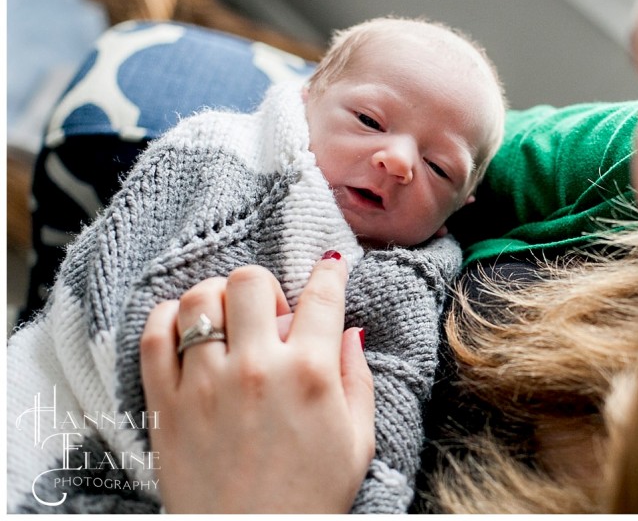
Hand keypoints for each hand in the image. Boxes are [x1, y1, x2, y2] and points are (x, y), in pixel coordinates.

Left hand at [140, 256, 374, 512]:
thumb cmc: (308, 499)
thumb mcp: (357, 443)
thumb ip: (358, 381)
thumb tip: (350, 332)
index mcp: (310, 374)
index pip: (322, 295)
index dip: (330, 271)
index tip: (330, 266)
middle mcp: (255, 368)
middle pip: (250, 280)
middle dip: (266, 287)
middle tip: (270, 316)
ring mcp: (204, 384)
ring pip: (199, 298)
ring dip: (218, 300)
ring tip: (228, 325)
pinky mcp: (165, 404)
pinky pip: (153, 335)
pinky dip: (168, 319)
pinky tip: (187, 332)